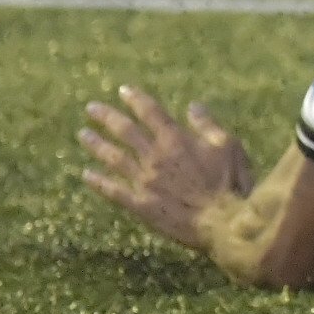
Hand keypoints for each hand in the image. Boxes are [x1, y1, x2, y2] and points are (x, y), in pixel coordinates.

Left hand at [80, 85, 251, 253]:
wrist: (222, 222)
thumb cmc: (231, 182)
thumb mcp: (228, 146)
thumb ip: (208, 125)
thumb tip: (193, 106)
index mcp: (177, 140)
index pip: (151, 113)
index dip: (136, 99)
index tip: (123, 90)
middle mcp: (155, 158)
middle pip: (125, 132)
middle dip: (107, 117)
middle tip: (91, 108)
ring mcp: (145, 182)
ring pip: (114, 158)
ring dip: (97, 145)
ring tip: (83, 134)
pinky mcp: (140, 205)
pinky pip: (113, 191)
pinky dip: (98, 182)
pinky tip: (87, 174)